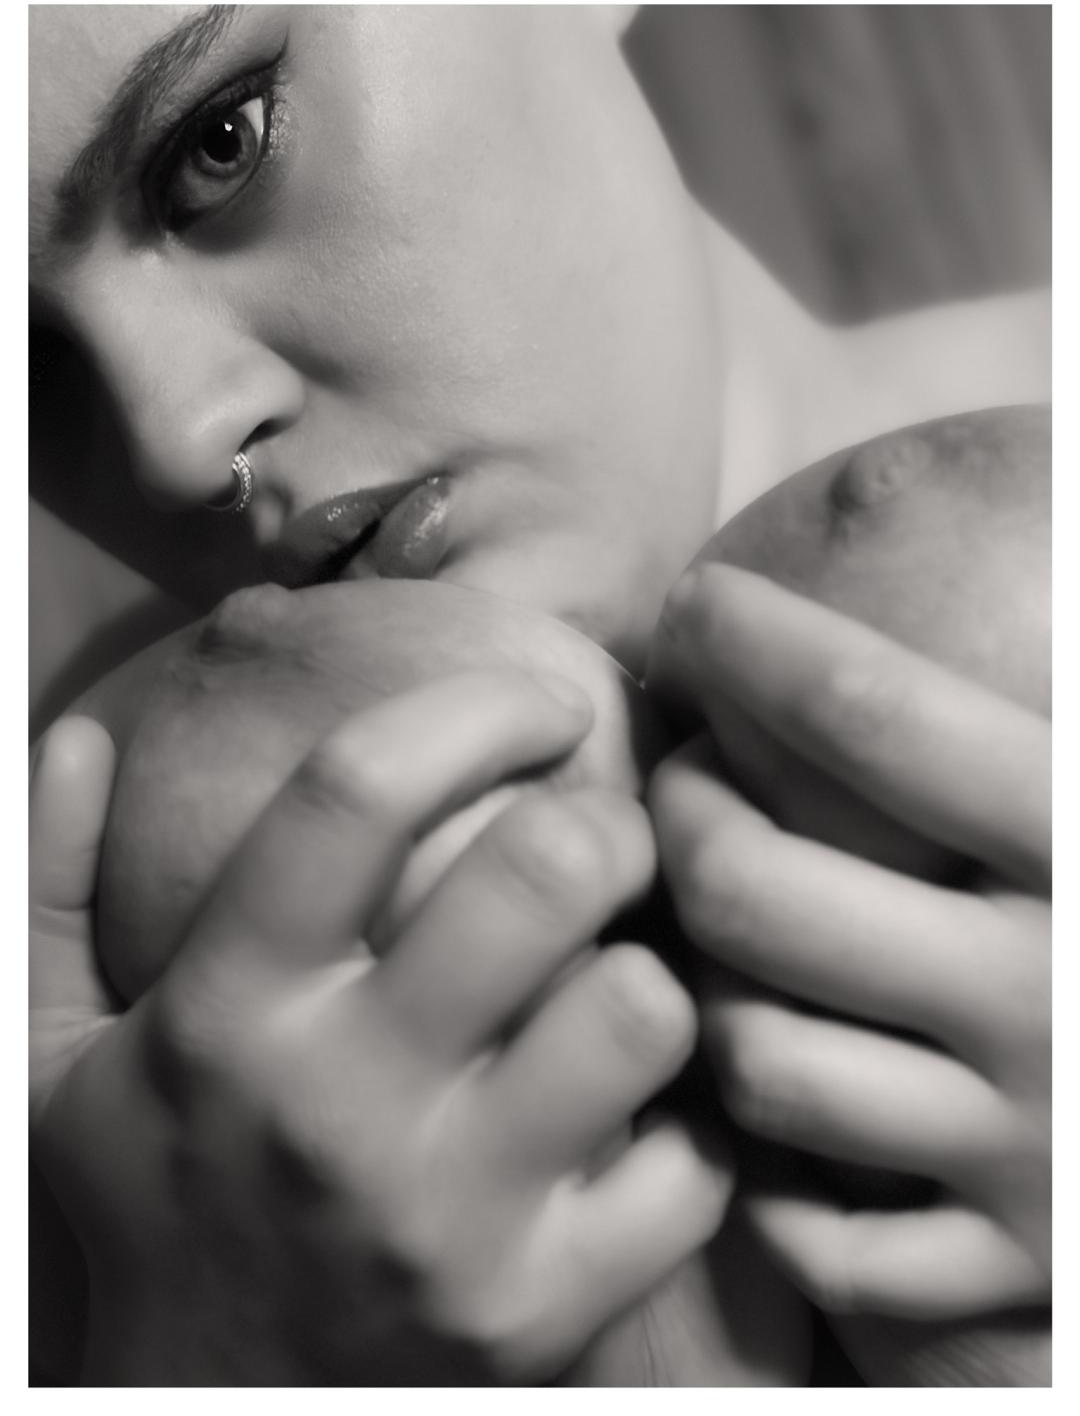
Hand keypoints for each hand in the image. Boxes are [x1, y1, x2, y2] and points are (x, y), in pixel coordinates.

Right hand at [30, 677, 728, 1385]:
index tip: (543, 706)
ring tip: (621, 973)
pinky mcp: (538, 1312)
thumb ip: (46, 885)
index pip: (358, 793)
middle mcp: (342, 1103)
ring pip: (638, 1009)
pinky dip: (688, 1124)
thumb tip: (81, 734)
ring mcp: (450, 1216)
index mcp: (228, 1011)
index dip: (473, 710)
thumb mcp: (47, 1054)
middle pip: (542, 875)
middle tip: (606, 838)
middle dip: (607, 824)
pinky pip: (691, 1167)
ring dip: (653, 968)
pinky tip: (638, 1113)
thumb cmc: (149, 1206)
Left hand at [646, 564, 1048, 1335]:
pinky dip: (775, 1181)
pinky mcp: (1009, 1271)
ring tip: (719, 949)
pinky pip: (815, 1236)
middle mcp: (1053, 999)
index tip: (702, 604)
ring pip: (756, 1059)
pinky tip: (785, 1109)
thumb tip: (950, 519)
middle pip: (756, 890)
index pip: (886, 716)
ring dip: (709, 998)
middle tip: (680, 788)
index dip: (763, 641)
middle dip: (682, 824)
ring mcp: (1027, 1149)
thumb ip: (1020, 748)